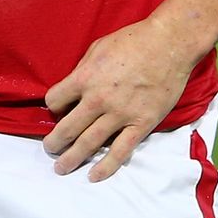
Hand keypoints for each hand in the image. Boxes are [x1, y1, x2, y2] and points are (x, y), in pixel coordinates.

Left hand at [43, 16, 208, 180]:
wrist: (169, 44)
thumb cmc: (132, 41)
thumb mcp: (96, 49)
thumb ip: (83, 71)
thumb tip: (73, 87)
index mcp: (84, 78)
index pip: (55, 100)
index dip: (54, 105)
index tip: (58, 108)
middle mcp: (98, 99)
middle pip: (67, 127)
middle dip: (54, 141)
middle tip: (48, 149)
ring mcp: (120, 114)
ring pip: (89, 143)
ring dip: (72, 158)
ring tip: (60, 168)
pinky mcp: (141, 124)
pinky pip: (120, 151)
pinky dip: (106, 166)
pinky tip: (94, 176)